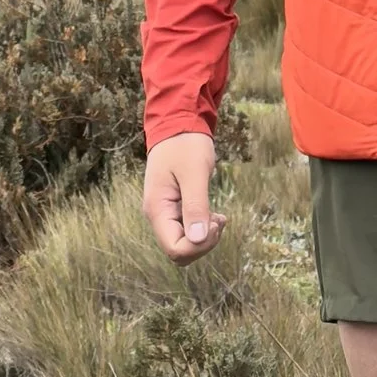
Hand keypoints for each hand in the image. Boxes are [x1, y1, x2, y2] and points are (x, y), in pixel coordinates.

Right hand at [143, 131, 222, 260]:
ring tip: (218, 216)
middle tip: (218, 219)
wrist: (178, 125)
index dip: (199, 245)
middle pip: (179, 252)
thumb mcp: (194, 173)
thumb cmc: (186, 145)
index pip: (175, 249)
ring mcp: (164, 213)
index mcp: (157, 209)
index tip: (215, 222)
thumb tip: (197, 239)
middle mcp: (157, 216)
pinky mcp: (173, 209)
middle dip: (203, 244)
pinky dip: (203, 229)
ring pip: (184, 245)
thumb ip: (195, 206)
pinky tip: (214, 215)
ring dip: (205, 237)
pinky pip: (187, 233)